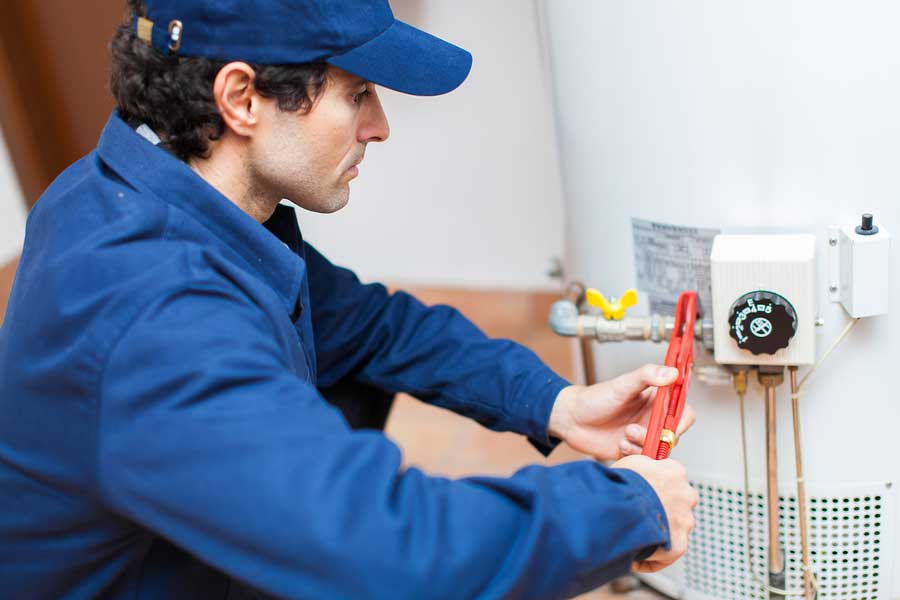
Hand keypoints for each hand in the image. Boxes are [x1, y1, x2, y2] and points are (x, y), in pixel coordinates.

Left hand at [547, 364, 695, 461]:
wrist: (571, 419)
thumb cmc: (595, 398)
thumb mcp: (622, 384)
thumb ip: (647, 375)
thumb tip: (673, 372)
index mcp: (655, 401)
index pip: (684, 412)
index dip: (681, 421)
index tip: (669, 425)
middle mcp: (652, 419)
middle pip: (673, 434)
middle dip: (659, 437)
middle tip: (636, 430)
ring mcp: (643, 436)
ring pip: (659, 449)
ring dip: (643, 445)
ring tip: (624, 435)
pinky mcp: (633, 451)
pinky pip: (644, 460)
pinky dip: (634, 454)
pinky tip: (619, 445)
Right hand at [611, 454, 698, 571]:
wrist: (621, 507)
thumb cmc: (623, 483)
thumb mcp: (633, 462)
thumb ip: (646, 465)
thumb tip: (646, 468)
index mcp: (676, 472)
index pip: (673, 477)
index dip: (659, 484)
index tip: (648, 489)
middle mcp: (686, 495)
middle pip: (679, 502)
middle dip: (665, 507)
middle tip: (642, 512)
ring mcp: (685, 521)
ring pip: (676, 527)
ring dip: (661, 530)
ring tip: (637, 534)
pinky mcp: (679, 545)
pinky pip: (668, 553)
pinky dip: (654, 557)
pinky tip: (636, 558)